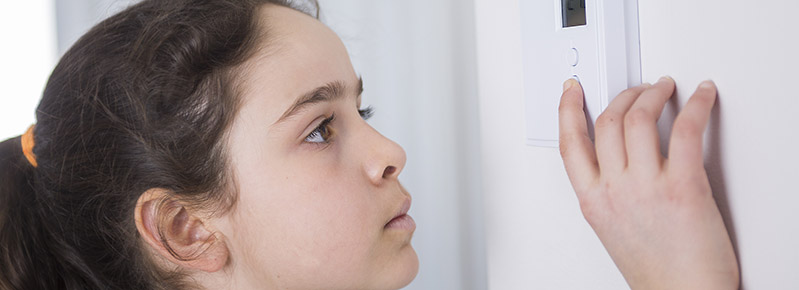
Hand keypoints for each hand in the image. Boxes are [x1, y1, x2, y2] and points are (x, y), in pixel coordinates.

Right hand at [558, 77, 739, 289]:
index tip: (573, 90)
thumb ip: (609, 191)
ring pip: (638, 118)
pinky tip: (703, 97)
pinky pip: (686, 130)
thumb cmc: (657, 271)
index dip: (567, 109)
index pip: (570, 143)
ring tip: (664, 89)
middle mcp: (614, 190)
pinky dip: (697, 106)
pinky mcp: (683, 186)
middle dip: (622, 96)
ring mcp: (646, 186)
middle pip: (606, 122)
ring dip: (653, 94)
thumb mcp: (614, 228)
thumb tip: (619, 158)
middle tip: (637, 90)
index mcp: (593, 201)